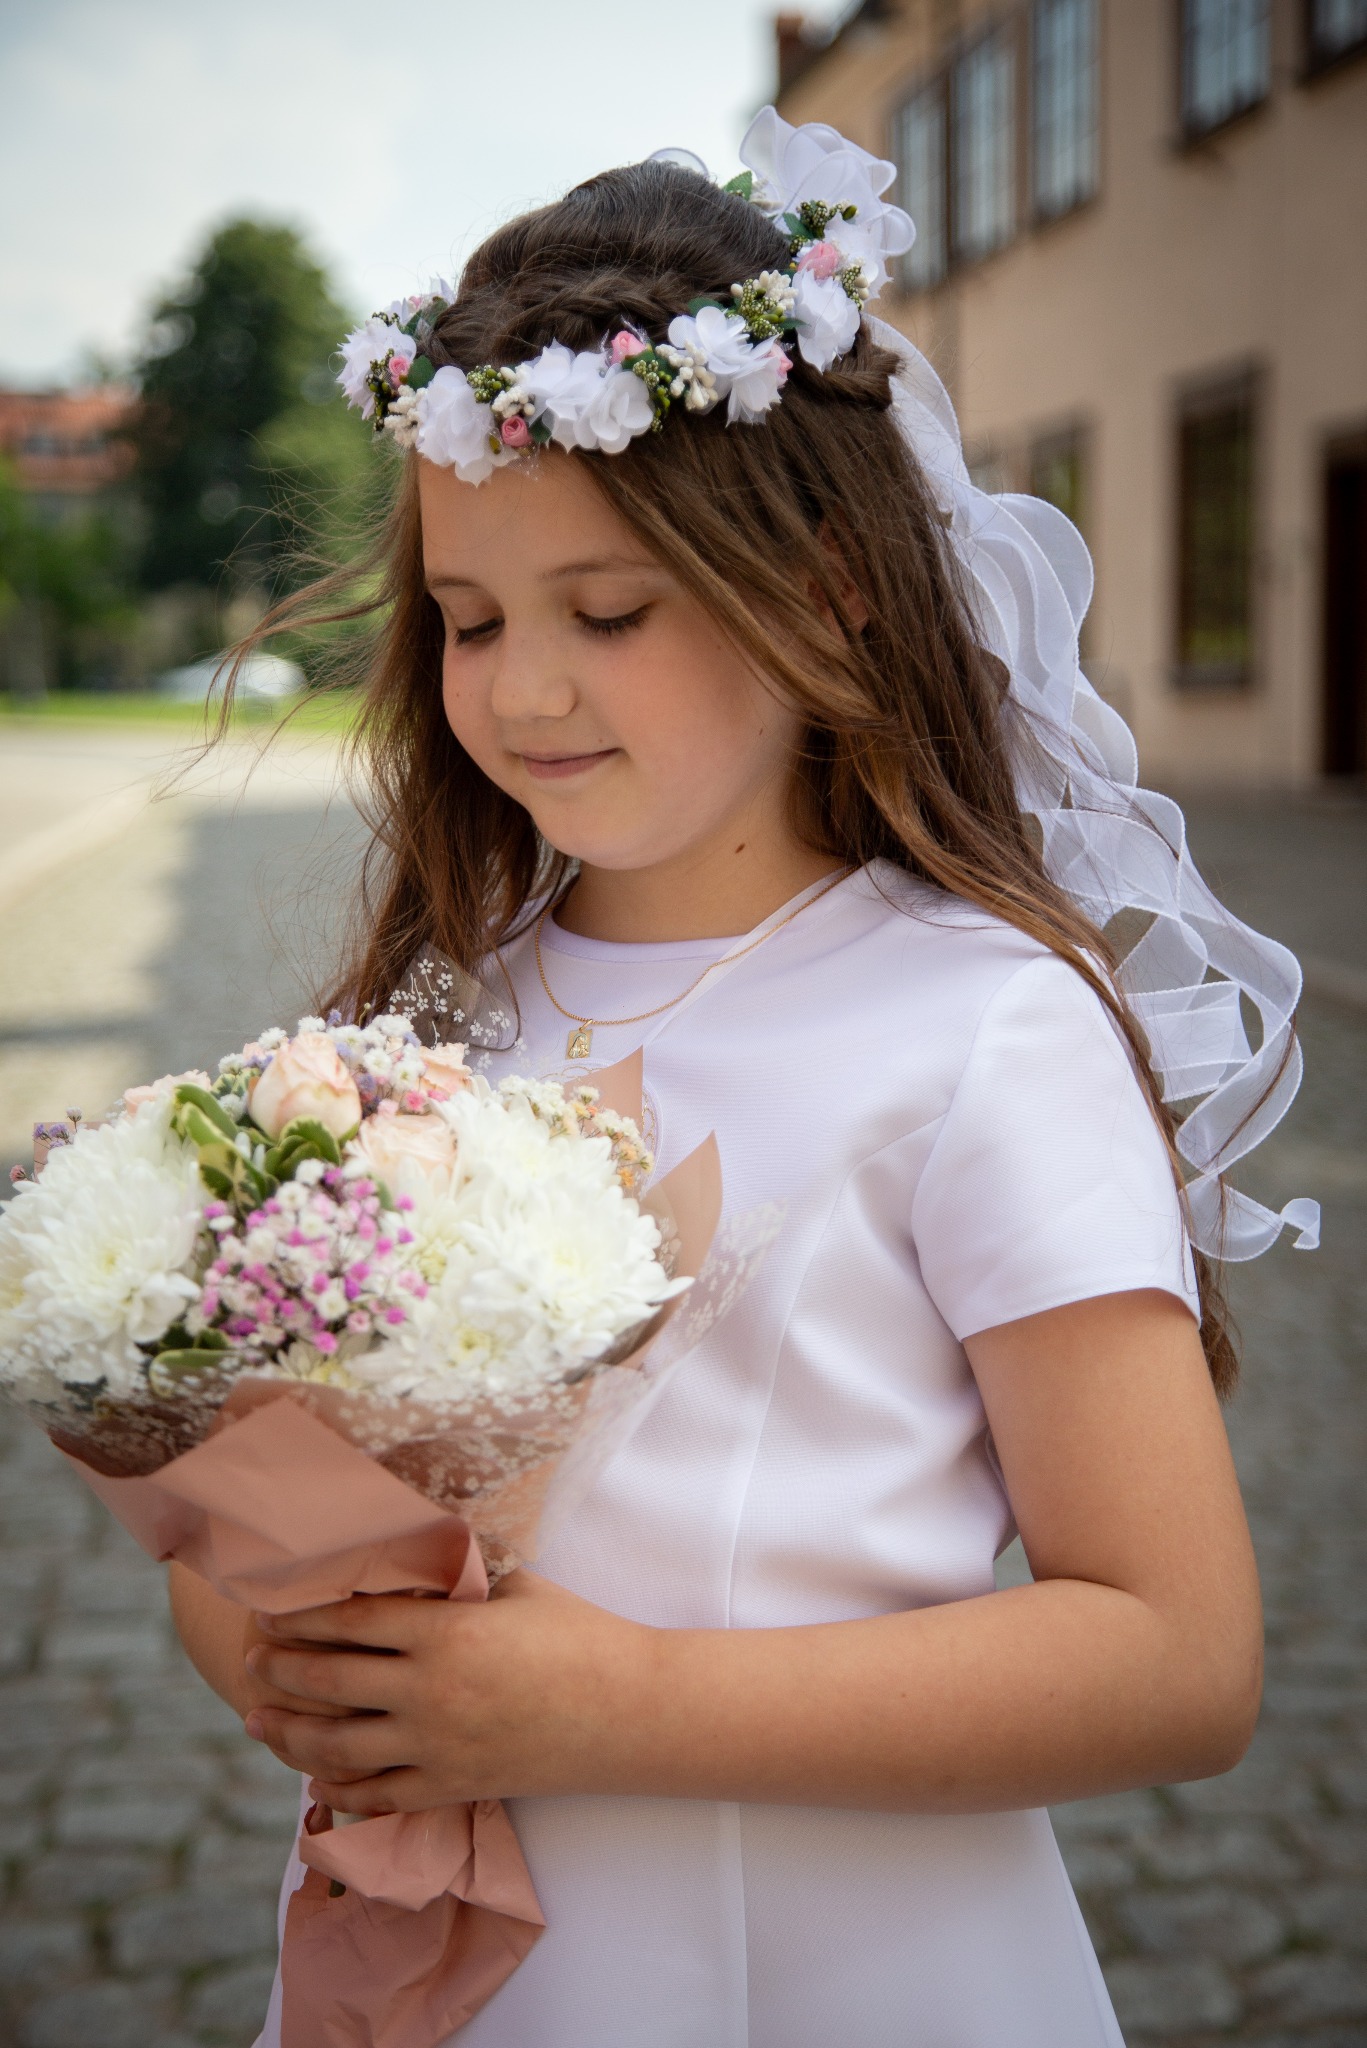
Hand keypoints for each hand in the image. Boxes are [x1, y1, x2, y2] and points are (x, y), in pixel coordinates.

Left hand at [242, 1572, 656, 1812]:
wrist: (627, 1712)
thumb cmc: (578, 1635)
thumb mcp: (517, 1587)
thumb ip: (461, 1573)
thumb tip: (417, 1541)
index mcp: (445, 1633)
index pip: (352, 1619)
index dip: (303, 1613)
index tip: (269, 1607)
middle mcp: (429, 1692)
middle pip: (330, 1681)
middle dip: (281, 1669)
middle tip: (251, 1659)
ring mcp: (437, 1747)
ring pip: (339, 1745)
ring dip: (290, 1732)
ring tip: (258, 1719)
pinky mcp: (453, 1787)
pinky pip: (378, 1795)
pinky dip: (338, 1789)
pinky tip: (314, 1778)